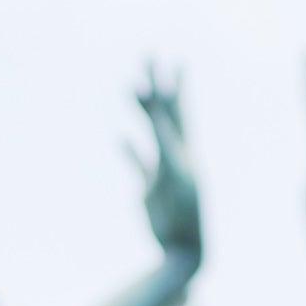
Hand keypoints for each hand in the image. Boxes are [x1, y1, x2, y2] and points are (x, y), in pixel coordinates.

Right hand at [131, 69, 202, 272]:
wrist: (182, 249)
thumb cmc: (181, 213)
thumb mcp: (172, 171)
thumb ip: (165, 139)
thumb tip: (157, 108)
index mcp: (185, 149)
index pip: (177, 108)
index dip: (172, 83)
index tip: (171, 58)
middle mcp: (176, 155)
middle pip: (166, 112)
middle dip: (158, 85)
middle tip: (153, 56)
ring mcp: (163, 171)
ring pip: (151, 133)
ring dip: (141, 111)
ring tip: (131, 86)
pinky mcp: (151, 189)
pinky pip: (139, 163)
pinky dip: (129, 150)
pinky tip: (120, 137)